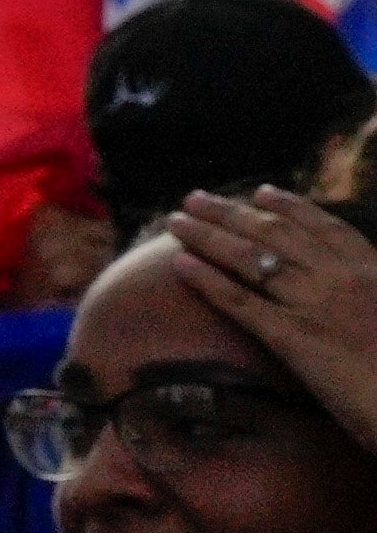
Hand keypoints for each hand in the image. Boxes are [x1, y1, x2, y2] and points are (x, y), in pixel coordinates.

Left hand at [167, 184, 376, 453]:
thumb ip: (374, 294)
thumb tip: (358, 285)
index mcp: (374, 272)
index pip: (326, 228)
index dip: (290, 207)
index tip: (261, 193)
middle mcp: (343, 280)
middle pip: (276, 234)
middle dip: (231, 212)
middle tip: (196, 199)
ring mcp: (317, 306)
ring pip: (250, 258)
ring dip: (208, 234)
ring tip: (176, 221)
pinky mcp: (294, 339)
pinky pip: (241, 302)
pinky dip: (207, 280)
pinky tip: (179, 264)